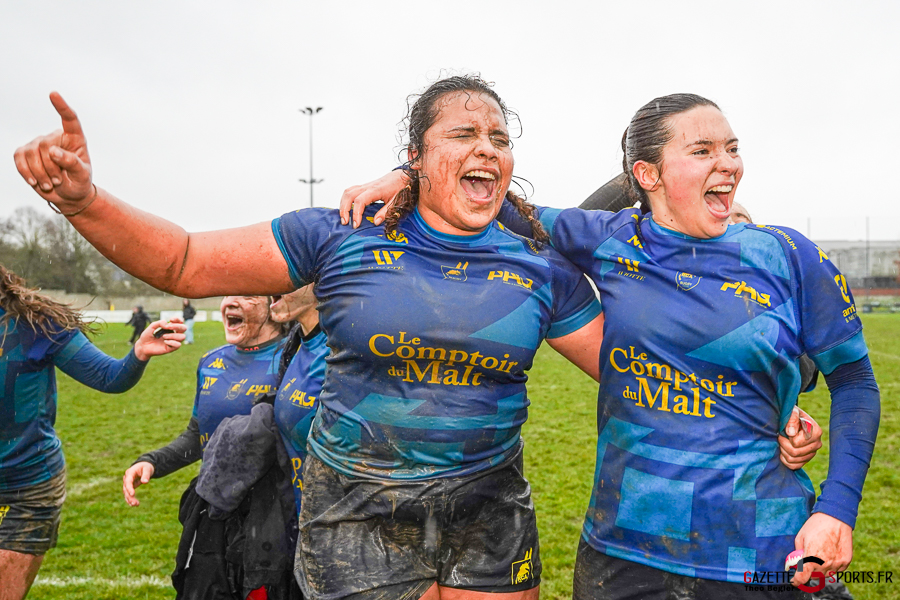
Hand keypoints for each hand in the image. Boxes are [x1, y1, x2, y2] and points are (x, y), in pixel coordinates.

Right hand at [13, 92, 93, 210]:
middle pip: (45, 145)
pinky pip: (19, 158)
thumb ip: (72, 163)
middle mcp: (55, 138)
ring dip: (39, 173)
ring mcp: (38, 144)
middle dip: (51, 167)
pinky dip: (26, 172)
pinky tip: (34, 182)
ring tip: (50, 184)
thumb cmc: (79, 182)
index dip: (62, 107)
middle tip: (58, 181)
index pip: (70, 119)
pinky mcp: (25, 153)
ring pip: (30, 153)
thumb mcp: (82, 175)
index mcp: (75, 139)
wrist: (68, 195)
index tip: (53, 94)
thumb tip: (53, 151)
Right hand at [123, 461, 155, 506]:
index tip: (133, 494)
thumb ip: (146, 475)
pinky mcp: (130, 487)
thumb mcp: (147, 469)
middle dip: (130, 497)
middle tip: (135, 503)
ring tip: (136, 505)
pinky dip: (130, 499)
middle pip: (126, 489)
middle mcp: (126, 478)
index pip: (128, 481)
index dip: (129, 488)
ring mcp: (127, 483)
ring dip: (130, 500)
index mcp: (130, 473)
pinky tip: (133, 505)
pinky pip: (128, 494)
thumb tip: (145, 482)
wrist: (144, 466)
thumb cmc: (146, 466)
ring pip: (126, 493)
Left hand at [133, 318, 186, 360]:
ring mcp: (173, 341)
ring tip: (164, 336)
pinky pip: (178, 345)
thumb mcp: (151, 327)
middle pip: (184, 328)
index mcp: (170, 327)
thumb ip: (159, 323)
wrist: (143, 346)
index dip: (178, 319)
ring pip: (182, 337)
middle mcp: (174, 334)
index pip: (180, 321)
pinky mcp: (171, 348)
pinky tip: (165, 342)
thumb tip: (167, 324)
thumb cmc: (148, 336)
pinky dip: (172, 342)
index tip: (171, 320)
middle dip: (177, 326)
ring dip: (173, 335)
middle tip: (168, 327)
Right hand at [339, 169, 409, 227]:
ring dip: (343, 204)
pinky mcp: (365, 186)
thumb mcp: (397, 201)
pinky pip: (351, 191)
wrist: (404, 176)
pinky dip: (346, 200)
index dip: (356, 214)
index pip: (360, 201)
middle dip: (344, 209)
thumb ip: (386, 212)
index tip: (356, 224)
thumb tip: (376, 222)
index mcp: (376, 190)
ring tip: (344, 217)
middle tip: (345, 222)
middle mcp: (368, 186)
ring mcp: (366, 185)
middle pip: (349, 195)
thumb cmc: (402, 188)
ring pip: (348, 192)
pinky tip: (347, 208)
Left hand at [779, 406, 822, 469]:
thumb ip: (792, 420)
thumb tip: (791, 433)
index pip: (796, 443)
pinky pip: (794, 466)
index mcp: (816, 432)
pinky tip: (783, 451)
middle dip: (783, 445)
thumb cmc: (792, 415)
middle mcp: (817, 444)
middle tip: (780, 437)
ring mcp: (812, 453)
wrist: (793, 420)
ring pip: (793, 460)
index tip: (783, 431)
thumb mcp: (791, 412)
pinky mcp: (806, 459)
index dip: (786, 437)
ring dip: (783, 451)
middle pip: (794, 453)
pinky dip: (785, 460)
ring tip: (782, 442)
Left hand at [792, 512, 852, 587]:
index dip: (797, 581)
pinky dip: (832, 566)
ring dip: (821, 569)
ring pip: (826, 575)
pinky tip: (830, 554)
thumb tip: (796, 562)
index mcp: (811, 558)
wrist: (835, 518)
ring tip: (820, 554)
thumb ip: (798, 552)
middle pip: (814, 577)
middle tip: (808, 560)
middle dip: (809, 571)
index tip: (794, 580)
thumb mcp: (800, 537)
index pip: (802, 578)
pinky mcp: (846, 561)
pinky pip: (836, 570)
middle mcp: (824, 564)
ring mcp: (836, 564)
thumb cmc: (815, 526)